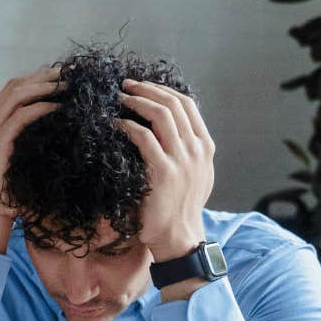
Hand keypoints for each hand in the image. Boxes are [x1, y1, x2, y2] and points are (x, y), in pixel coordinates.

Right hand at [0, 68, 61, 253]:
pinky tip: (60, 107)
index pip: (15, 87)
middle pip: (17, 84)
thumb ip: (30, 134)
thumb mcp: (20, 154)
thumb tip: (59, 120)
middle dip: (46, 75)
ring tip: (69, 85)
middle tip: (71, 73)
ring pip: (18, 93)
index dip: (40, 77)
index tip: (65, 75)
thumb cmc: (11, 187)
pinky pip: (22, 115)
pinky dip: (42, 107)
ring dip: (45, 86)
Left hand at [116, 80, 214, 262]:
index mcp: (205, 146)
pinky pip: (144, 137)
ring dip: (137, 101)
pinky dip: (128, 126)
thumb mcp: (195, 174)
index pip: (187, 104)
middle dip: (147, 89)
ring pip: (161, 114)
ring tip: (118, 98)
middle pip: (174, 103)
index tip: (142, 86)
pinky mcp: (163, 171)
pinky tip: (115, 124)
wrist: (179, 236)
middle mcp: (197, 149)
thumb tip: (169, 129)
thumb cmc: (180, 206)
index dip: (162, 90)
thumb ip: (187, 150)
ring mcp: (182, 159)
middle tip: (125, 84)